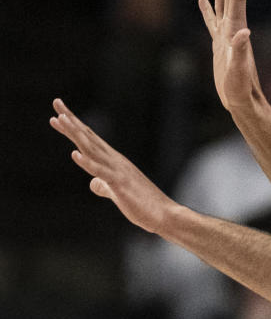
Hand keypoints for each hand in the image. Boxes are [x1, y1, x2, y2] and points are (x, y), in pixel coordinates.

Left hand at [49, 99, 175, 233]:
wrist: (166, 215)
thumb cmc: (145, 206)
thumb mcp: (118, 194)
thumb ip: (104, 187)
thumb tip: (93, 184)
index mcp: (115, 163)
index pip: (91, 140)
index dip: (75, 127)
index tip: (60, 114)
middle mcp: (115, 161)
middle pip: (89, 137)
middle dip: (71, 120)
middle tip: (56, 102)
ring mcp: (118, 171)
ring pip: (92, 149)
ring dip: (76, 134)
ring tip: (60, 119)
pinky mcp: (120, 184)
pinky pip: (101, 172)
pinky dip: (87, 163)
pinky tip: (74, 154)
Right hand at [198, 0, 263, 114]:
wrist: (243, 104)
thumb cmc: (242, 91)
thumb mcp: (239, 72)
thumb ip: (241, 53)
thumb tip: (244, 33)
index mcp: (236, 31)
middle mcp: (233, 29)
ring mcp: (225, 36)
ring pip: (222, 2)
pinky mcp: (219, 46)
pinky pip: (211, 21)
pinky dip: (207, 8)